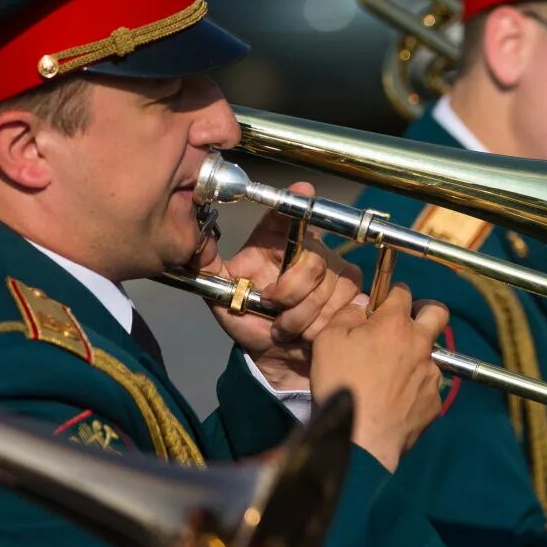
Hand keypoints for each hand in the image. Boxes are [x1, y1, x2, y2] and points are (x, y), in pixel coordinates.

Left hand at [200, 183, 362, 389]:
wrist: (276, 356)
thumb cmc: (250, 321)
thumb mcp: (223, 296)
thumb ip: (209, 271)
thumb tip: (194, 247)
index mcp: (273, 242)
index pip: (284, 214)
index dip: (296, 201)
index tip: (302, 191)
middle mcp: (307, 247)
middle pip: (310, 260)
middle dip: (289, 292)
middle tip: (272, 307)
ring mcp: (333, 267)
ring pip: (325, 287)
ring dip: (300, 316)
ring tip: (285, 327)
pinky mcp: (351, 290)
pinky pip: (341, 303)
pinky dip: (319, 324)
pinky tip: (308, 330)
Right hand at [308, 289, 451, 469]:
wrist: (362, 438)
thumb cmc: (341, 384)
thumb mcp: (328, 340)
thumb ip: (346, 315)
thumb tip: (361, 308)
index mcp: (395, 324)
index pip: (402, 292)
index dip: (391, 294)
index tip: (381, 305)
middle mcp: (421, 344)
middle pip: (438, 312)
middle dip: (425, 310)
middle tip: (407, 323)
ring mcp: (431, 374)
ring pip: (430, 354)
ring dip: (415, 356)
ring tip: (390, 375)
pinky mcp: (434, 401)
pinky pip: (427, 386)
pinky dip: (413, 388)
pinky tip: (395, 401)